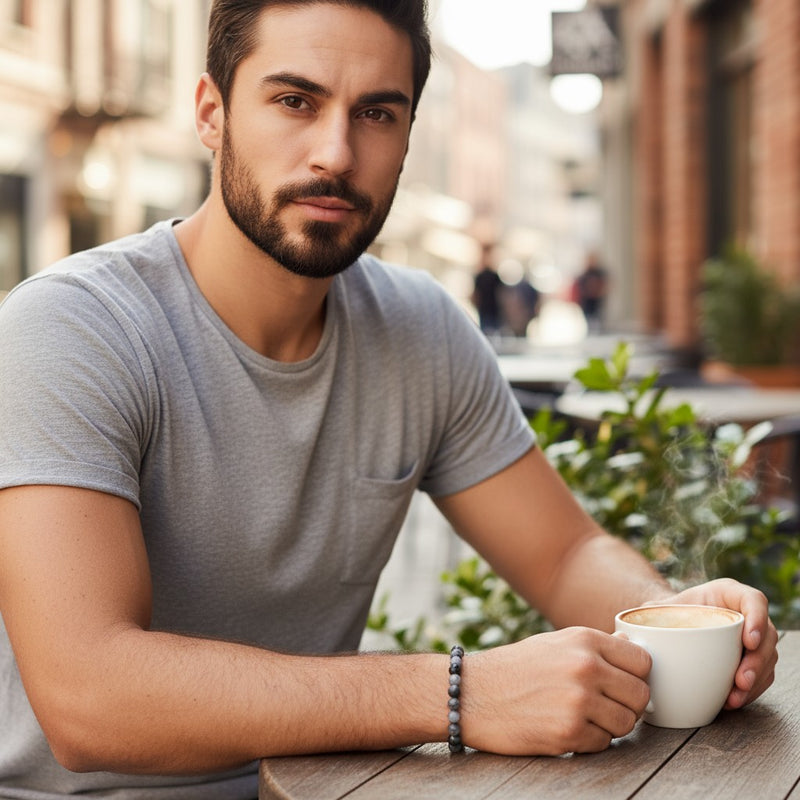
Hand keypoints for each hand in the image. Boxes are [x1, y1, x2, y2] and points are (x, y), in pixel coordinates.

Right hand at [461, 627, 651, 755]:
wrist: (471, 693)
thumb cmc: (514, 668)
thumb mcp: (555, 643)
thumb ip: (595, 646)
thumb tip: (631, 644)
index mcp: (584, 639)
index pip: (642, 660)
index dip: (635, 675)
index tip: (622, 683)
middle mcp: (585, 666)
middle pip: (640, 694)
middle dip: (626, 704)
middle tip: (604, 705)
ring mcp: (579, 700)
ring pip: (627, 722)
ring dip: (610, 725)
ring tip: (583, 717)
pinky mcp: (569, 732)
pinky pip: (604, 743)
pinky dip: (590, 741)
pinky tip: (567, 728)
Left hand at [654, 578, 777, 708]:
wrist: (668, 625)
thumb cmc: (665, 613)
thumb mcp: (656, 608)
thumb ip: (647, 613)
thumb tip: (628, 630)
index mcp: (726, 594)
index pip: (753, 600)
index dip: (757, 618)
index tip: (748, 640)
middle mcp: (744, 614)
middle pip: (766, 635)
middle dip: (757, 660)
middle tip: (741, 679)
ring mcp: (751, 639)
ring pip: (767, 659)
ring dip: (755, 680)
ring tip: (734, 696)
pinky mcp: (750, 660)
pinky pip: (761, 677)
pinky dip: (750, 691)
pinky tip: (732, 700)